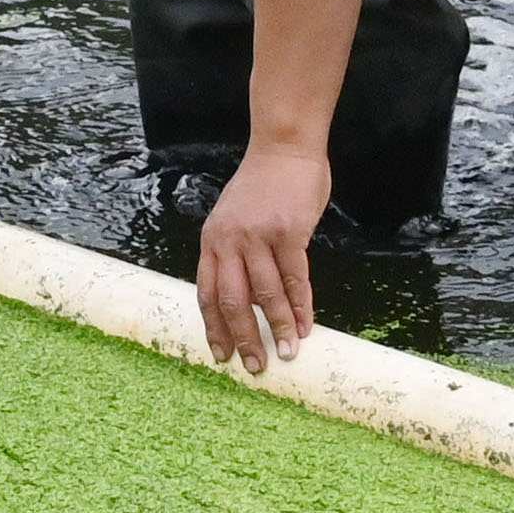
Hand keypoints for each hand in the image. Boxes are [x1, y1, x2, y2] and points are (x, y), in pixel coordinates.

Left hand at [194, 141, 333, 372]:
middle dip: (244, 338)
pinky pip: (295, 279)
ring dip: (279, 327)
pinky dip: (301, 306)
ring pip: (265, 294)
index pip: (206, 293)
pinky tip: (306, 325)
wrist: (284, 146)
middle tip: (256, 366)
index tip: (222, 355)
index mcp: (212, 240)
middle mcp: (229, 240)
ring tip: (288, 351)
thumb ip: (235, 253)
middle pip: (232, 301)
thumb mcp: (234, 218)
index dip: (214, 328)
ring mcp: (258, 236)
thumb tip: (247, 297)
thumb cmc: (264, 185)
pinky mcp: (288, 232)